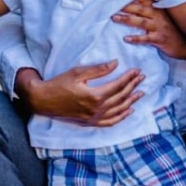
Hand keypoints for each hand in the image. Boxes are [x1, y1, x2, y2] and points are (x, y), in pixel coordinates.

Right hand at [17, 63, 144, 126]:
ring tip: (140, 92)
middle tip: (142, 77)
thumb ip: (99, 69)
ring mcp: (93, 118)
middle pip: (120, 97)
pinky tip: (129, 111)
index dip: (129, 77)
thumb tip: (116, 63)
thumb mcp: (78, 72)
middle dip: (133, 86)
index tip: (137, 70)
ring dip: (131, 101)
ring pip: (118, 110)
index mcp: (94, 96)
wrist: (43, 100)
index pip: (118, 85)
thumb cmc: (59, 83)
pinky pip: (109, 122)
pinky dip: (121, 117)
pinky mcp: (89, 123)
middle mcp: (96, 109)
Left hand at [113, 0, 185, 58]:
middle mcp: (159, 17)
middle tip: (112, 4)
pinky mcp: (160, 39)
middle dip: (126, 6)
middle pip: (140, 9)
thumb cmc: (172, 31)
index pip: (145, 0)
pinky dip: (135, 38)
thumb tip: (136, 4)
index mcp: (160, 10)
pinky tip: (126, 38)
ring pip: (141, 22)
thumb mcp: (164, 18)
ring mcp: (160, 28)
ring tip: (114, 17)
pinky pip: (146, 39)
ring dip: (127, 19)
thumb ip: (152, 11)